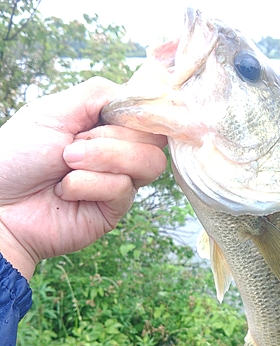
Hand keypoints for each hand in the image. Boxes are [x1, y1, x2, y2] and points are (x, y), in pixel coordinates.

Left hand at [0, 77, 167, 279]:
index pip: (149, 116)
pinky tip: (64, 191)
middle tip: (71, 146)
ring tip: (67, 164)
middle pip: (154, 139)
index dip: (144, 114)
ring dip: (103, 158)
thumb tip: (139, 95)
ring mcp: (120, 182)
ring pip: (149, 163)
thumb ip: (98, 95)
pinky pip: (122, 188)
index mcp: (106, 127)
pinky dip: (87, 184)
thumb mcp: (54, 110)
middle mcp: (119, 154)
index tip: (118, 115)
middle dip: (111, 138)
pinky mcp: (116, 209)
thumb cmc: (17, 156)